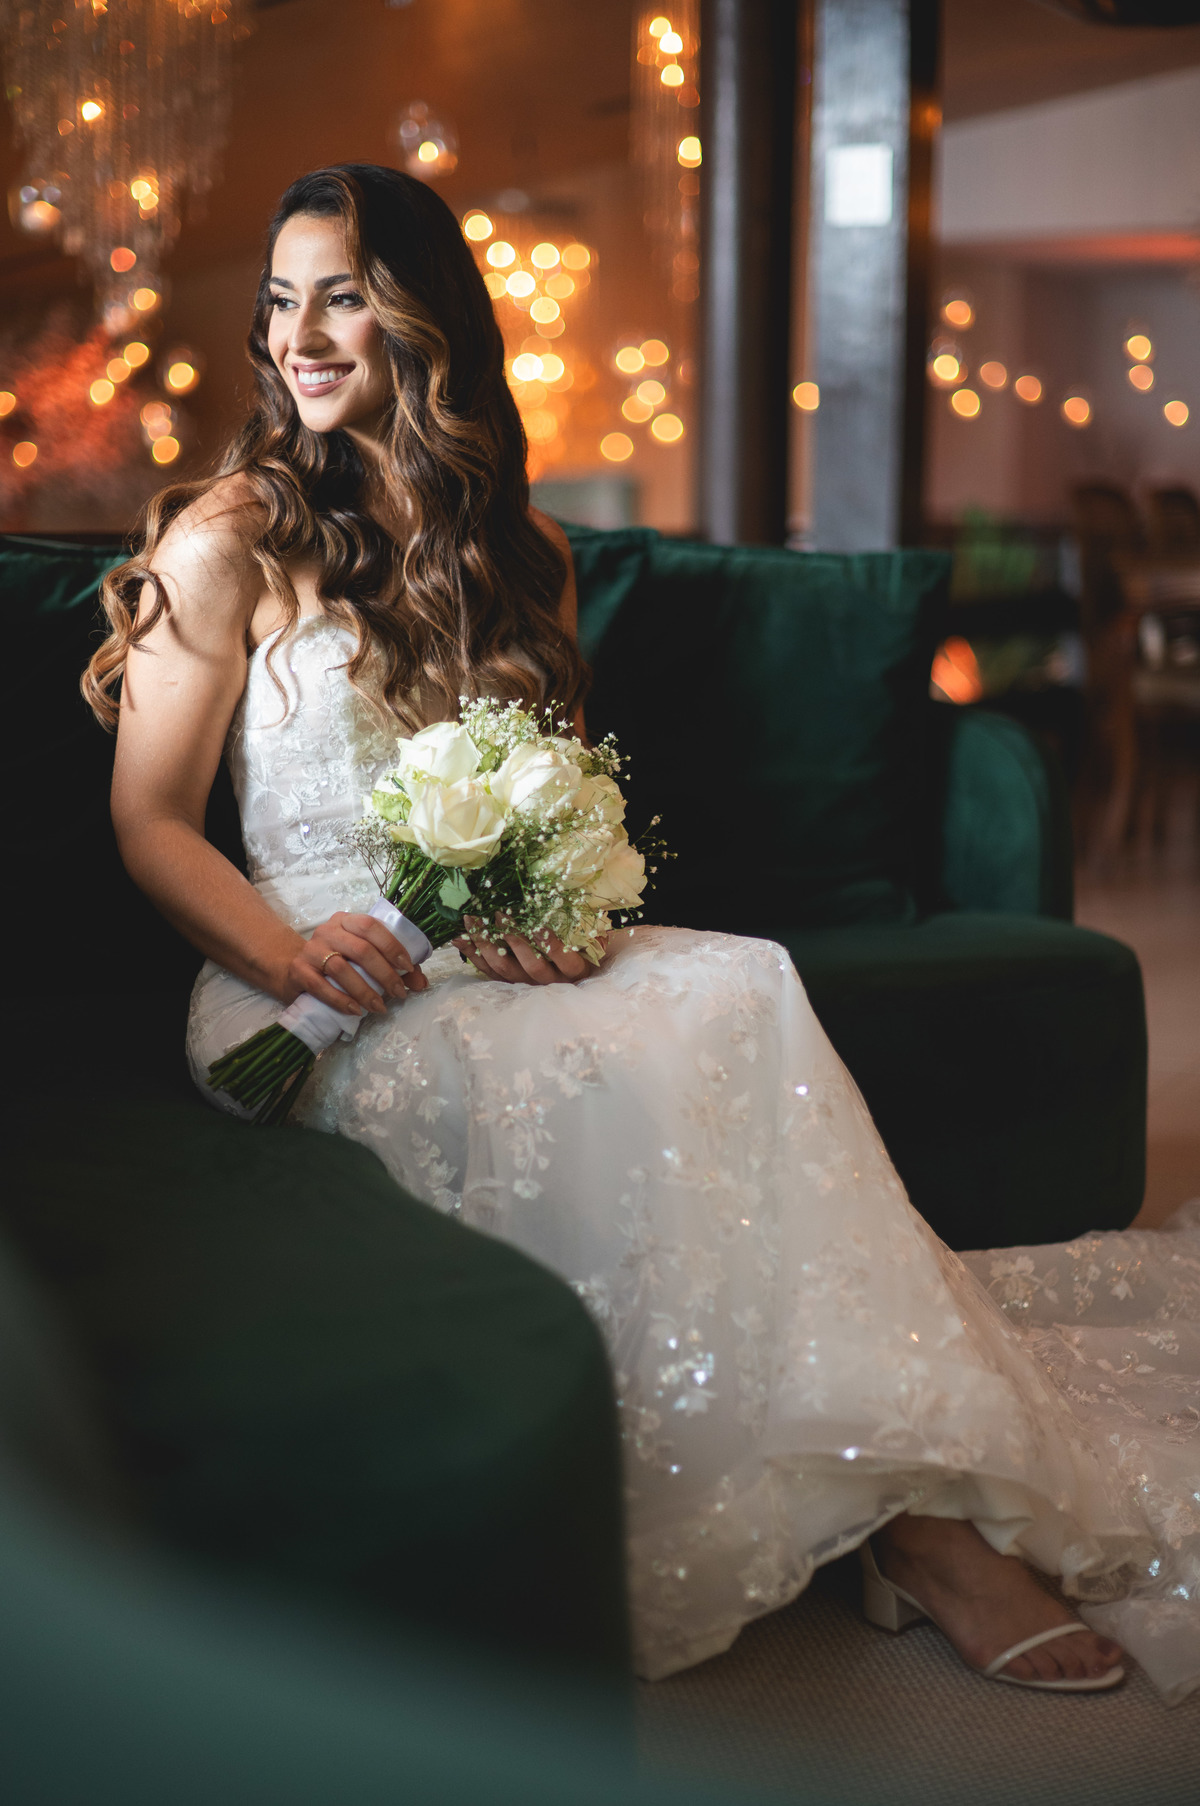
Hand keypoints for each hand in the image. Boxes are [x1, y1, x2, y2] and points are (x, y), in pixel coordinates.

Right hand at [286, 911, 428, 1015]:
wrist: (294, 969)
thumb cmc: (336, 961)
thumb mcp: (363, 958)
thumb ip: (393, 966)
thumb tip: (421, 983)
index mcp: (347, 921)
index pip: (371, 926)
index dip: (392, 946)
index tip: (408, 968)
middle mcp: (328, 931)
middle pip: (361, 949)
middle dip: (385, 974)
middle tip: (399, 993)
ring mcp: (311, 950)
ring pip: (341, 969)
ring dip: (365, 991)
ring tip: (379, 1007)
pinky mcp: (299, 971)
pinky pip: (320, 986)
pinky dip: (341, 1000)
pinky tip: (356, 1010)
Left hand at [452, 915, 599, 985]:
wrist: (573, 976)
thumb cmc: (581, 948)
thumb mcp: (588, 937)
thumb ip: (577, 923)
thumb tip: (562, 894)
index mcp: (573, 969)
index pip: (563, 958)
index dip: (550, 943)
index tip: (537, 924)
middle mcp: (550, 981)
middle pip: (530, 965)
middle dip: (512, 939)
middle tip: (498, 915)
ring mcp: (528, 985)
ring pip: (504, 970)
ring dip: (486, 945)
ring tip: (471, 921)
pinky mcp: (510, 984)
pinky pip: (489, 972)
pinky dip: (473, 955)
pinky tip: (460, 939)